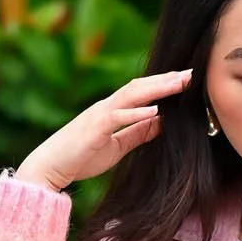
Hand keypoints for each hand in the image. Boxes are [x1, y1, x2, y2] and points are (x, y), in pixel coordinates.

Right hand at [17, 67, 195, 190]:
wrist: (50, 167)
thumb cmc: (81, 158)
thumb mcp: (117, 146)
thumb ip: (136, 133)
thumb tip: (160, 123)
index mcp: (113, 110)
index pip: (141, 92)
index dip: (163, 85)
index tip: (186, 80)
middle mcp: (107, 107)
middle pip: (140, 87)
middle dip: (165, 80)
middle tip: (191, 73)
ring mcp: (99, 115)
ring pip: (131, 95)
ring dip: (156, 89)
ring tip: (179, 84)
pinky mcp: (94, 128)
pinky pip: (117, 117)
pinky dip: (136, 113)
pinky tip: (155, 110)